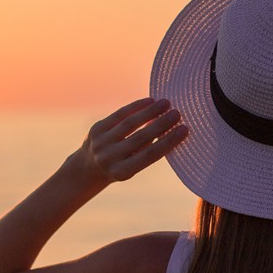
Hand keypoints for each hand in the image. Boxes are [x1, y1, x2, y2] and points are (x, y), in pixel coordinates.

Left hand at [72, 98, 186, 186]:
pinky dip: (135, 107)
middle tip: (178, 113)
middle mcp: (109, 158)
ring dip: (150, 112)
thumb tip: (170, 128)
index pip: (149, 155)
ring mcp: (101, 142)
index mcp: (122, 172)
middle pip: (140, 138)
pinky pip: (118, 115)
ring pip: (129, 124)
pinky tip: (150, 101)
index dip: (168, 142)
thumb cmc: (120, 166)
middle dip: (161, 124)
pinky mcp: (96, 129)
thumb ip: (147, 150)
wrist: (88, 167)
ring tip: (166, 103)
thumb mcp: (133, 166)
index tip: (184, 130)